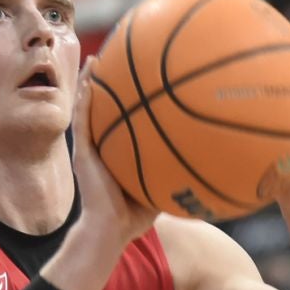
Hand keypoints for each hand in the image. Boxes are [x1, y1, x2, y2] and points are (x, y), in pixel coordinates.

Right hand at [72, 56, 159, 250]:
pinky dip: (84, 101)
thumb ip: (175, 171)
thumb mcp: (160, 188)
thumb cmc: (134, 218)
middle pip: (102, 108)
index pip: (120, 120)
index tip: (137, 75)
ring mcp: (88, 150)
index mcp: (116, 154)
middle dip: (107, 82)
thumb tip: (207, 159)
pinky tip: (89, 82)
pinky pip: (82, 122)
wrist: (109, 232)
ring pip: (86, 109)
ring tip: (95, 59)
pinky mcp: (82, 155)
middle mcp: (100, 148)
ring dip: (89, 84)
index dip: (125, 98)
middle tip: (115, 56)